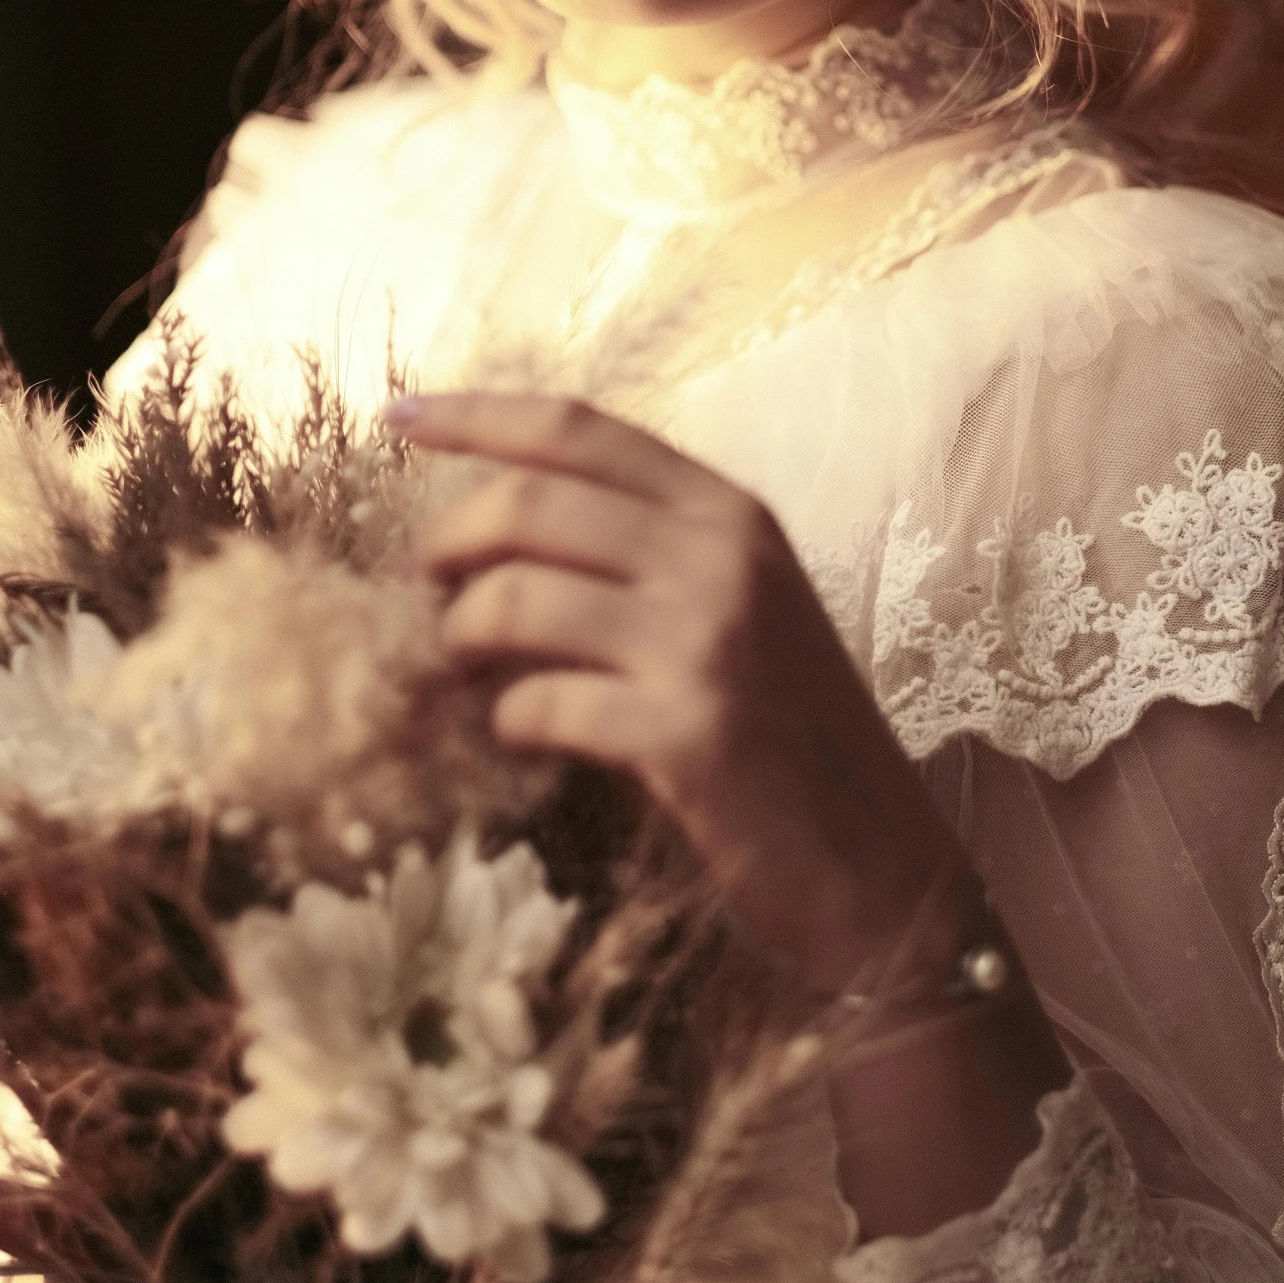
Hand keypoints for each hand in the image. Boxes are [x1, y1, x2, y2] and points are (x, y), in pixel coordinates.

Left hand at [391, 391, 966, 993]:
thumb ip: (648, 554)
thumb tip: (501, 530)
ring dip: (460, 636)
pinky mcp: (687, 734)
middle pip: (529, 504)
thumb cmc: (796, 738)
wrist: (886, 869)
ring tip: (461, 666)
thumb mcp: (743, 609)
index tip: (398, 413)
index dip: (477, 414)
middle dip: (446, 541)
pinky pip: (540, 704)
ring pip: (516, 600)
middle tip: (421, 587)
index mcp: (732, 511)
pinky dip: (505, 721)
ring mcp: (706, 642)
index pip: (579, 428)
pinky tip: (518, 737)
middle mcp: (722, 556)